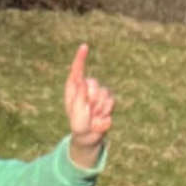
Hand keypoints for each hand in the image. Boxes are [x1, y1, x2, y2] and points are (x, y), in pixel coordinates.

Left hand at [64, 44, 114, 167]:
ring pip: (104, 93)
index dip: (80, 58)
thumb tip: (82, 79)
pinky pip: (111, 101)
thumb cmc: (78, 124)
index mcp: (73, 88)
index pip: (77, 70)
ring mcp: (97, 94)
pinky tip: (100, 118)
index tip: (84, 47)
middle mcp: (85, 88)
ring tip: (93, 117)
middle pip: (94, 83)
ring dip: (99, 108)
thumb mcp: (76, 111)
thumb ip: (79, 96)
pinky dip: (106, 112)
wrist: (88, 137)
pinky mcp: (107, 100)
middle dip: (92, 99)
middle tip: (88, 111)